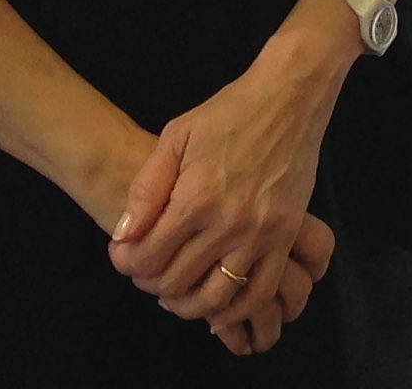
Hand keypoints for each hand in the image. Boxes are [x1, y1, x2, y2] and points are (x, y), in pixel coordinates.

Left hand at [109, 2, 352, 346]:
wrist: (288, 98)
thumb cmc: (229, 112)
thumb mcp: (176, 135)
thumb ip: (146, 188)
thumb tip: (123, 236)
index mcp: (196, 197)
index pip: (149, 256)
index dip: (127, 263)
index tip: (123, 255)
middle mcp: (228, 223)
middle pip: (177, 282)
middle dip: (151, 283)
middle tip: (146, 270)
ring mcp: (261, 234)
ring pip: (216, 298)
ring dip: (187, 305)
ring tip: (175, 292)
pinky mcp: (286, 237)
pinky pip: (260, 293)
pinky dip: (236, 312)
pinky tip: (217, 310)